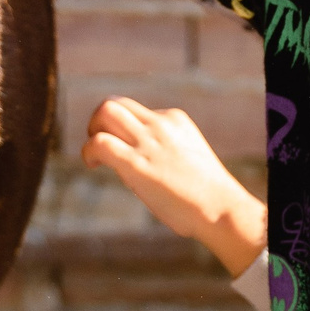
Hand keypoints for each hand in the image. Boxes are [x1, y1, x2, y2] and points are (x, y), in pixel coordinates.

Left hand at [81, 97, 267, 276]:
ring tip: (96, 155)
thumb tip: (142, 167)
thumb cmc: (206, 195)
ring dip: (92, 130)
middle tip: (101, 145)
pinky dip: (88, 151)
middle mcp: (161, 124)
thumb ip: (167, 152)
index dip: (124, 131)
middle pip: (116, 103)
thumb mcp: (188, 158)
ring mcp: (148, 141)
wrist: (221, 207)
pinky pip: (99, 143)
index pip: (137, 112)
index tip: (126, 152)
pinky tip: (93, 165)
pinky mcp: (136, 163)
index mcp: (176, 120)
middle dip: (100, 120)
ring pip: (105, 111)